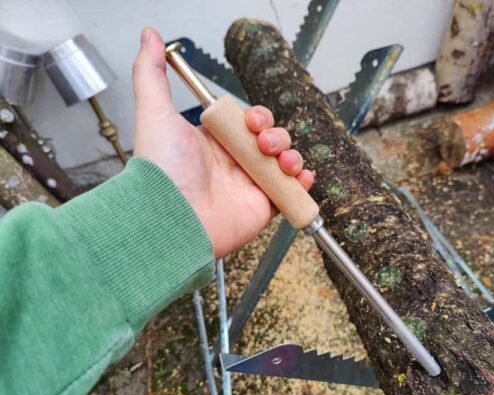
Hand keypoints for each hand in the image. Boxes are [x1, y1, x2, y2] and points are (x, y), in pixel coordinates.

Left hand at [132, 28, 312, 257]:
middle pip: (271, 139)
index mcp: (214, 142)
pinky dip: (301, 183)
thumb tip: (149, 36)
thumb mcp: (155, 112)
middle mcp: (233, 163)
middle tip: (263, 143)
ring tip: (281, 161)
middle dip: (276, 135)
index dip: (257, 117)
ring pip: (284, 163)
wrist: (173, 217)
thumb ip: (152, 73)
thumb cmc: (163, 169)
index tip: (251, 121)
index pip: (248, 122)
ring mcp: (249, 186)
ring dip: (291, 156)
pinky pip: (290, 192)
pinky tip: (299, 176)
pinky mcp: (263, 207)